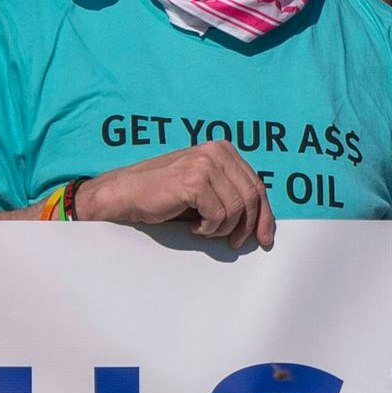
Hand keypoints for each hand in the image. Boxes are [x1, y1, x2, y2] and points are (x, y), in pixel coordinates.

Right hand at [70, 144, 276, 248]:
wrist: (126, 194)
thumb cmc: (165, 194)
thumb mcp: (206, 188)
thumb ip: (230, 193)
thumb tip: (262, 222)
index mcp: (223, 149)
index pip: (256, 185)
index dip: (264, 215)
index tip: (265, 238)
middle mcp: (217, 152)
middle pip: (251, 197)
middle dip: (247, 226)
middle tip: (234, 243)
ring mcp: (206, 164)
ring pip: (236, 209)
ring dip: (222, 228)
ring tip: (203, 229)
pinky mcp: (194, 181)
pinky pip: (219, 215)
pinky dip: (208, 228)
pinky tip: (193, 226)